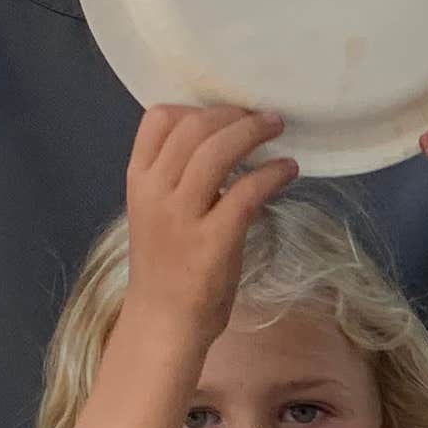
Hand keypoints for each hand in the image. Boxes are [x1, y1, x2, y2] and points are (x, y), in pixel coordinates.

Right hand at [123, 103, 293, 337]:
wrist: (163, 320)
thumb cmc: (166, 266)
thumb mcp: (156, 211)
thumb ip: (175, 177)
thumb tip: (220, 142)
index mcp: (139, 180)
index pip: (158, 119)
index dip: (196, 107)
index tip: (225, 113)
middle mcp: (156, 191)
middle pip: (194, 127)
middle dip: (233, 115)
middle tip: (263, 117)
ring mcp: (182, 216)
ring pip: (217, 152)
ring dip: (253, 132)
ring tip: (277, 129)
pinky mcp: (213, 240)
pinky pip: (246, 191)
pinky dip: (272, 173)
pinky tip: (288, 170)